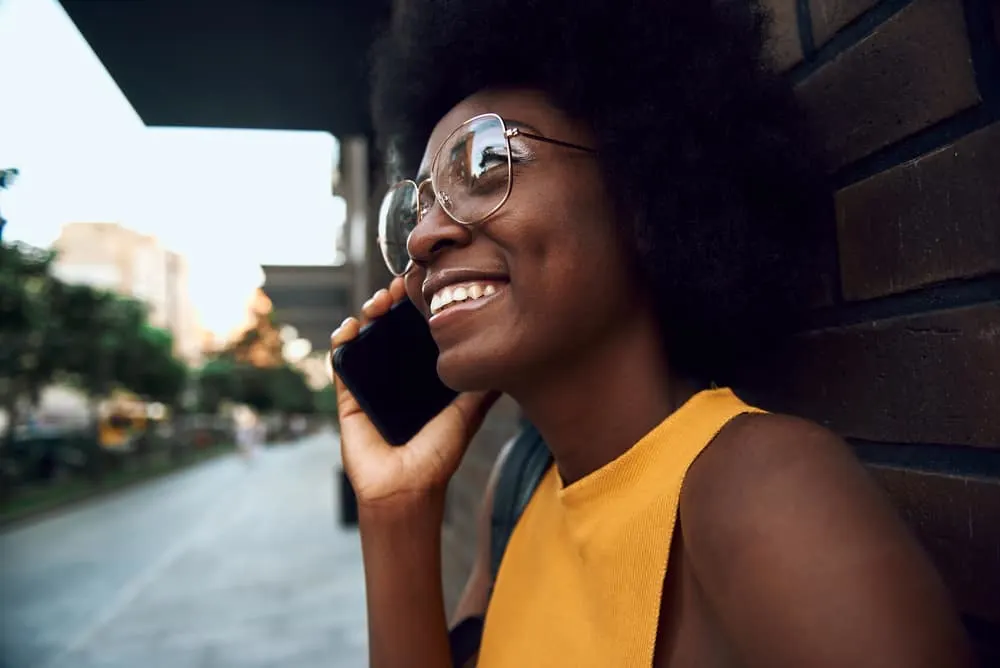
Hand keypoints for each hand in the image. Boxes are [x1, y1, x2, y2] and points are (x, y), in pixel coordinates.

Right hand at [330, 277, 499, 508]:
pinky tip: (351, 328)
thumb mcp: (468, 414)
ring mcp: (372, 384)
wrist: (407, 488)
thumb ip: (484, 387)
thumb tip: (509, 359)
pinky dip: (342, 341)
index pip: (420, 332)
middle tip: (399, 287)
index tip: (425, 286)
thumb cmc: (438, 456)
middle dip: (393, 302)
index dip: (420, 308)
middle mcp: (398, 375)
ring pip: (366, 338)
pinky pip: (341, 363)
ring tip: (378, 303)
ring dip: (369, 313)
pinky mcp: (349, 397)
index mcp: (424, 376)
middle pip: (392, 327)